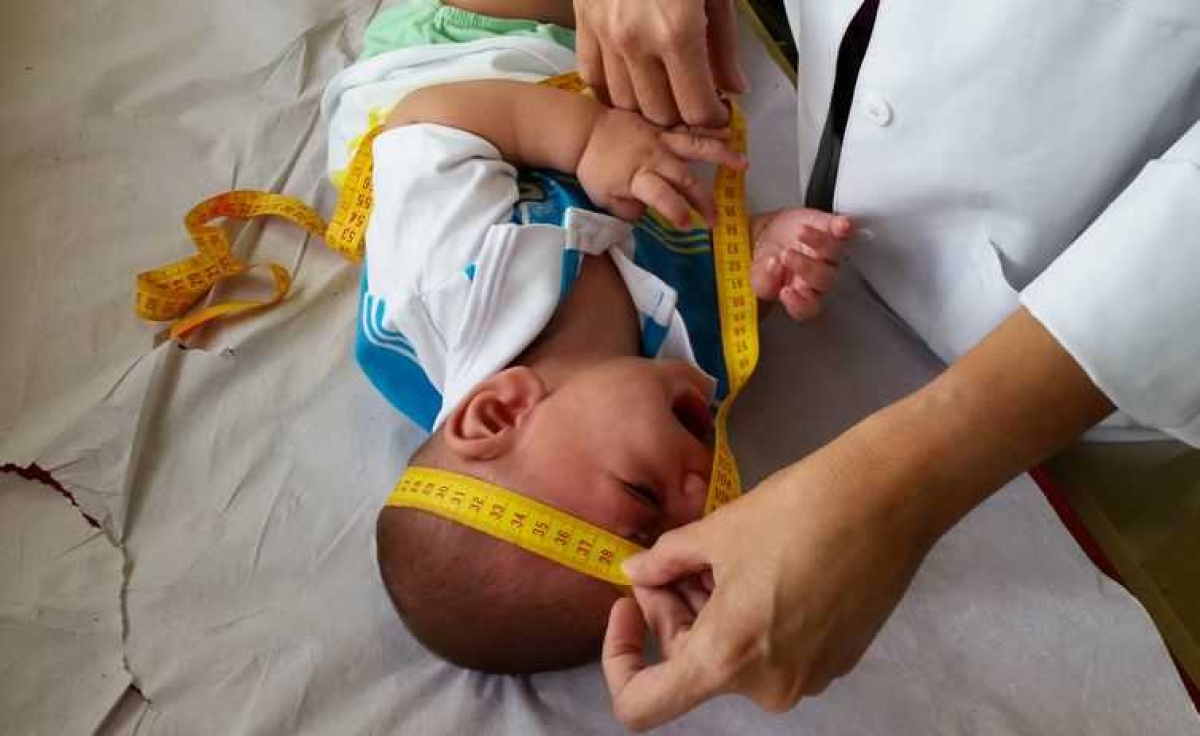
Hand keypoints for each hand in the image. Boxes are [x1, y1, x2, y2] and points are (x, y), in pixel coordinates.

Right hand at [575, 0, 745, 126]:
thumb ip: (724, 45)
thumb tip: (732, 87)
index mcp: (678, 32)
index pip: (695, 108)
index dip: (711, 118)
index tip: (718, 112)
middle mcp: (636, 42)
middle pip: (659, 113)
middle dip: (681, 115)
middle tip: (694, 100)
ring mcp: (604, 35)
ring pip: (624, 103)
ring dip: (647, 106)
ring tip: (665, 92)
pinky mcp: (582, 24)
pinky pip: (591, 77)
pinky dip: (611, 90)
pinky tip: (631, 82)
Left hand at [578, 108, 746, 227]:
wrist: (584, 131)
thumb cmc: (594, 169)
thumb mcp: (603, 199)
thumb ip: (628, 209)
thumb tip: (647, 212)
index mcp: (637, 177)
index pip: (662, 197)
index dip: (677, 212)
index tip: (689, 225)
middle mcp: (654, 158)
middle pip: (684, 179)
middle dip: (703, 200)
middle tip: (717, 219)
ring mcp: (660, 140)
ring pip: (695, 147)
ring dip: (721, 156)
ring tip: (743, 164)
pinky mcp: (662, 128)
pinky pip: (689, 130)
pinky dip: (710, 131)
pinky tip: (729, 133)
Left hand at [602, 432, 938, 730]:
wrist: (889, 498)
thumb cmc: (796, 512)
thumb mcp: (714, 533)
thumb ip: (663, 563)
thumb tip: (633, 573)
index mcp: (728, 660)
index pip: (643, 704)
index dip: (618, 659)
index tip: (626, 608)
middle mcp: (768, 687)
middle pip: (691, 665)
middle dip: (673, 610)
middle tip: (673, 557)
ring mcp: (808, 678)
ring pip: (732, 654)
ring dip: (711, 609)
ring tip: (721, 553)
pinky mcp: (837, 660)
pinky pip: (772, 649)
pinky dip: (751, 615)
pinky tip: (762, 566)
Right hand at [750, 209, 853, 320]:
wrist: (772, 234)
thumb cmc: (769, 260)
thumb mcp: (757, 276)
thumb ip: (763, 282)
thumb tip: (772, 266)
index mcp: (801, 293)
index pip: (806, 308)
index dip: (798, 303)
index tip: (785, 291)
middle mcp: (819, 276)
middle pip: (823, 280)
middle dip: (805, 267)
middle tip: (785, 254)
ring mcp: (828, 254)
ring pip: (833, 253)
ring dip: (819, 242)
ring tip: (800, 232)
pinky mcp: (832, 231)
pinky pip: (844, 232)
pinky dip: (844, 228)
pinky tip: (843, 225)